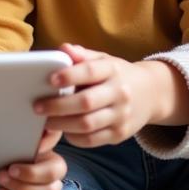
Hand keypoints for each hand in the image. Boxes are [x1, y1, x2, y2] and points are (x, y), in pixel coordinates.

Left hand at [0, 128, 65, 189]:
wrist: (5, 156)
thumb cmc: (15, 145)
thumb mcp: (22, 137)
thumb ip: (33, 135)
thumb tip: (38, 131)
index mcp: (54, 161)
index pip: (56, 171)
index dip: (32, 173)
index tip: (11, 168)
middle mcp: (54, 180)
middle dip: (24, 185)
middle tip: (1, 175)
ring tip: (0, 186)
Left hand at [34, 43, 161, 147]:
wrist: (151, 93)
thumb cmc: (116, 74)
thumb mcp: (103, 59)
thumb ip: (81, 55)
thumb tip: (62, 49)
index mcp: (113, 70)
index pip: (90, 72)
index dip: (69, 76)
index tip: (49, 80)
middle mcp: (119, 93)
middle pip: (86, 102)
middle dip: (58, 106)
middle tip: (37, 107)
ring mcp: (121, 116)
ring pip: (88, 124)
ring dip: (62, 124)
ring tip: (46, 121)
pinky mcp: (120, 134)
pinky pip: (93, 140)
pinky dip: (74, 137)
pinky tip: (64, 131)